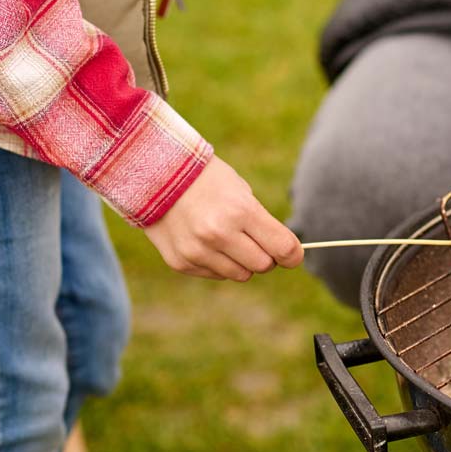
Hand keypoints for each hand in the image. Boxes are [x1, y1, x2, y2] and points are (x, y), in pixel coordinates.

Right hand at [144, 156, 303, 280]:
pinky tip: (207, 242)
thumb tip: (285, 254)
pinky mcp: (181, 262)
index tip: (293, 254)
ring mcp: (197, 251)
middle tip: (258, 242)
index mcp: (240, 211)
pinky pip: (216, 275)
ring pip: (241, 274)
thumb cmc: (209, 180)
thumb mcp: (241, 192)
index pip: (283, 248)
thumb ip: (262, 224)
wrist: (156, 176)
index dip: (294, 254)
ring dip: (243, 262)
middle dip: (267, 257)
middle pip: (264, 266)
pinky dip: (219, 263)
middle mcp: (219, 234)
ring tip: (230, 239)